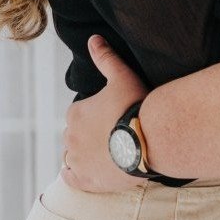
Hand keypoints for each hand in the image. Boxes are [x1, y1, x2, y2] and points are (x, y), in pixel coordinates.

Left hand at [61, 36, 147, 192]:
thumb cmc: (137, 105)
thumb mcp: (122, 76)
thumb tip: (93, 39)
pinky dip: (72, 175)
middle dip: (87, 135)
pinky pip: (71, 178)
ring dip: (82, 154)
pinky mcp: (86, 180)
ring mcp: (77, 161)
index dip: (93, 115)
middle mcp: (70, 137)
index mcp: (75, 113)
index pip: (78, 115)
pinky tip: (79, 173)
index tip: (109, 118)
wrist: (150, 139)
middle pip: (74, 135)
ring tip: (102, 154)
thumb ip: (106, 58)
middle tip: (110, 135)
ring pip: (72, 156)